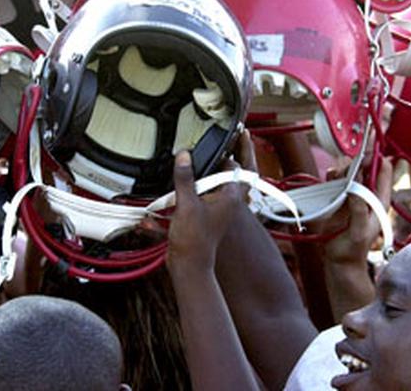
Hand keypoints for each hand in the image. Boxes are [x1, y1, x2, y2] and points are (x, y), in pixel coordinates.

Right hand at [167, 151, 247, 271]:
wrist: (188, 264)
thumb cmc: (194, 240)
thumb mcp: (187, 203)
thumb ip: (185, 177)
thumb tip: (184, 156)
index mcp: (230, 197)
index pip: (232, 166)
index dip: (220, 155)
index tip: (207, 148)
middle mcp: (227, 202)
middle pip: (220, 175)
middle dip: (207, 167)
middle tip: (194, 158)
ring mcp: (217, 210)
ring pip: (210, 186)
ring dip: (198, 180)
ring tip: (184, 173)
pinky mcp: (206, 217)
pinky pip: (201, 197)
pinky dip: (192, 192)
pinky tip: (178, 191)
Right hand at [323, 157, 391, 265]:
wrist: (339, 260)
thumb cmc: (354, 248)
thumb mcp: (359, 230)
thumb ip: (359, 209)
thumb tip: (356, 188)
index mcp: (379, 199)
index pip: (383, 170)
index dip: (376, 157)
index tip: (366, 151)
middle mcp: (367, 193)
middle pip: (364, 166)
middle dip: (356, 162)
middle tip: (347, 169)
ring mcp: (352, 194)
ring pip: (349, 171)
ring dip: (343, 169)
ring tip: (338, 178)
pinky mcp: (338, 197)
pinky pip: (336, 180)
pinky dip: (332, 176)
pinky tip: (331, 180)